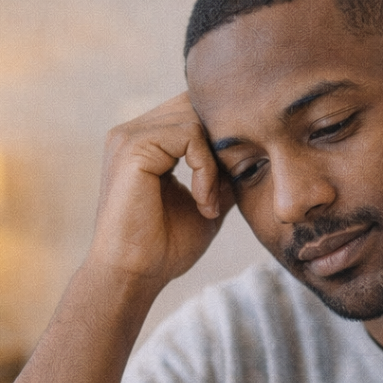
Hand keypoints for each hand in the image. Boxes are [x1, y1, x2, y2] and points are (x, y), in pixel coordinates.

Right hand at [89, 93, 234, 286]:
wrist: (132, 276)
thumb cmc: (164, 247)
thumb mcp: (207, 201)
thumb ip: (223, 172)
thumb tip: (253, 150)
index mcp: (145, 141)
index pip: (193, 112)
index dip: (222, 139)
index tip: (232, 182)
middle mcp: (134, 132)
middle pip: (196, 106)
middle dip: (223, 144)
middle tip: (228, 188)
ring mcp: (129, 136)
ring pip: (196, 118)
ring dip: (215, 162)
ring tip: (210, 203)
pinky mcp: (133, 147)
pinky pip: (189, 135)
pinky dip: (206, 168)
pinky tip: (203, 202)